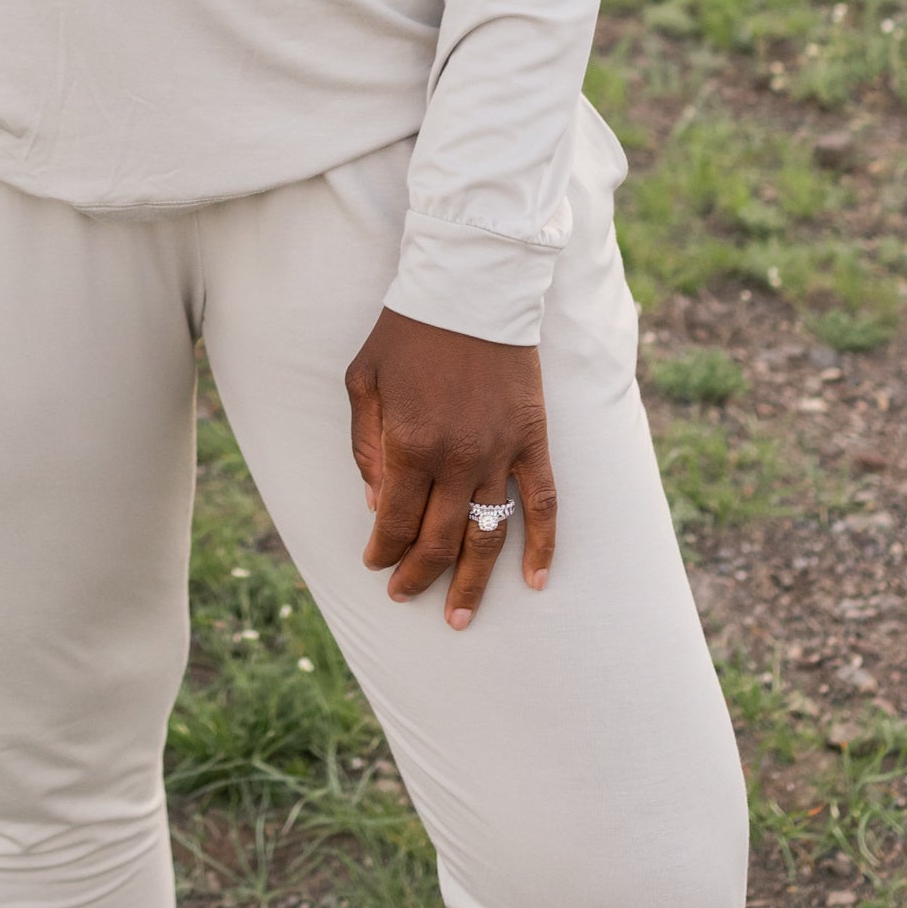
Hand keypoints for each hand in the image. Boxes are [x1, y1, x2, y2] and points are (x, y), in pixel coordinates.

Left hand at [344, 308, 556, 629]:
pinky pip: (543, 504)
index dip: (383, 550)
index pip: (396, 521)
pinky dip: (543, 547)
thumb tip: (378, 505)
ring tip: (461, 619)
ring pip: (488, 535)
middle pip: (440, 540)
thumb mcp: (363, 381)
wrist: (471, 288)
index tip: (375, 564)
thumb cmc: (407, 331)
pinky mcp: (533, 441)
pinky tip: (536, 582)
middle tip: (404, 597)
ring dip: (473, 582)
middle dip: (419, 577)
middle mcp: (457, 458)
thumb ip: (366, 448)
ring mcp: (501, 452)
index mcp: (410, 444)